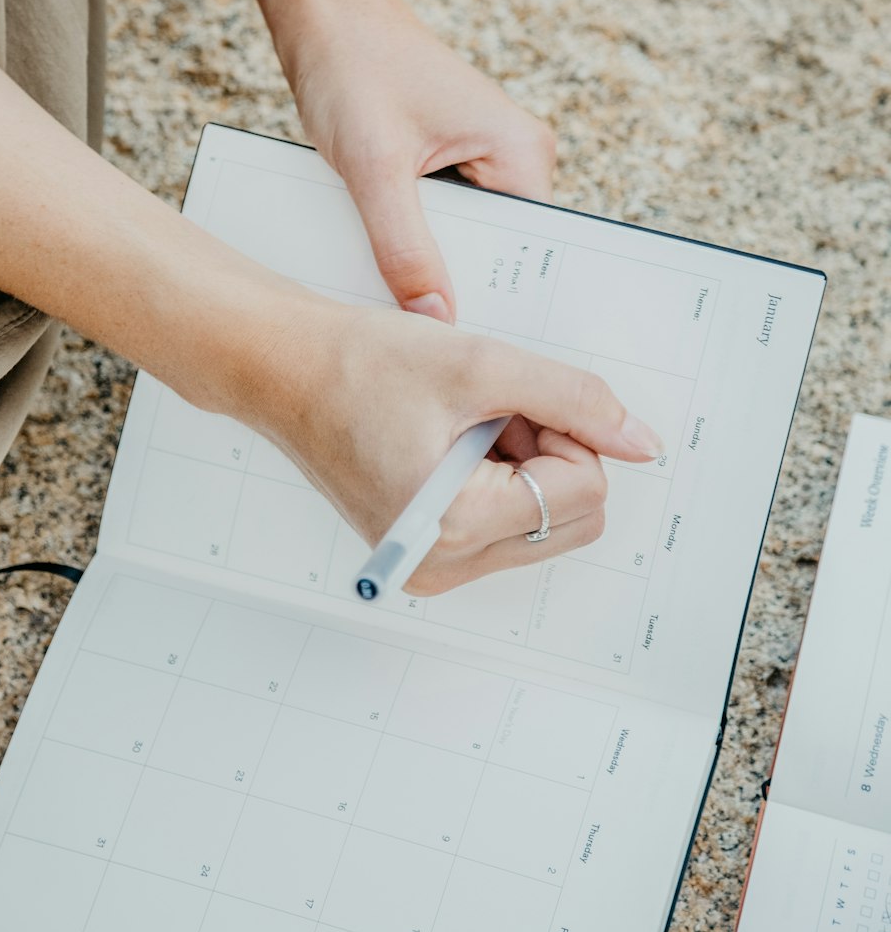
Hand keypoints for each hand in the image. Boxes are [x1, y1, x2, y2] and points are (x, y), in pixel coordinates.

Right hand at [251, 295, 662, 595]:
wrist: (286, 371)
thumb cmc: (363, 364)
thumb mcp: (483, 364)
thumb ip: (576, 399)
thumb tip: (644, 442)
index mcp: (454, 528)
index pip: (582, 490)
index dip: (564, 430)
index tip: (509, 398)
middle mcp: (442, 566)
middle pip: (572, 518)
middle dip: (551, 455)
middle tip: (492, 412)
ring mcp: (433, 567)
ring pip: (545, 523)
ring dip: (526, 466)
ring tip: (465, 425)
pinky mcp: (426, 554)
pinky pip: (506, 526)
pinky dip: (500, 479)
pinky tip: (452, 442)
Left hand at [279, 0, 555, 323]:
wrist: (322, 12)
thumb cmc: (354, 66)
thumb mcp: (375, 169)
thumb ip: (405, 249)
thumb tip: (435, 322)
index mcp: (521, 154)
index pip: (529, 253)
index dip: (495, 299)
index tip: (463, 344)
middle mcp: (514, 159)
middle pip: (497, 253)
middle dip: (457, 284)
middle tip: (417, 329)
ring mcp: (482, 163)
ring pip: (463, 241)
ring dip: (428, 262)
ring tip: (394, 290)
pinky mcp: (449, 165)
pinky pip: (440, 222)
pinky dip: (411, 240)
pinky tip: (382, 256)